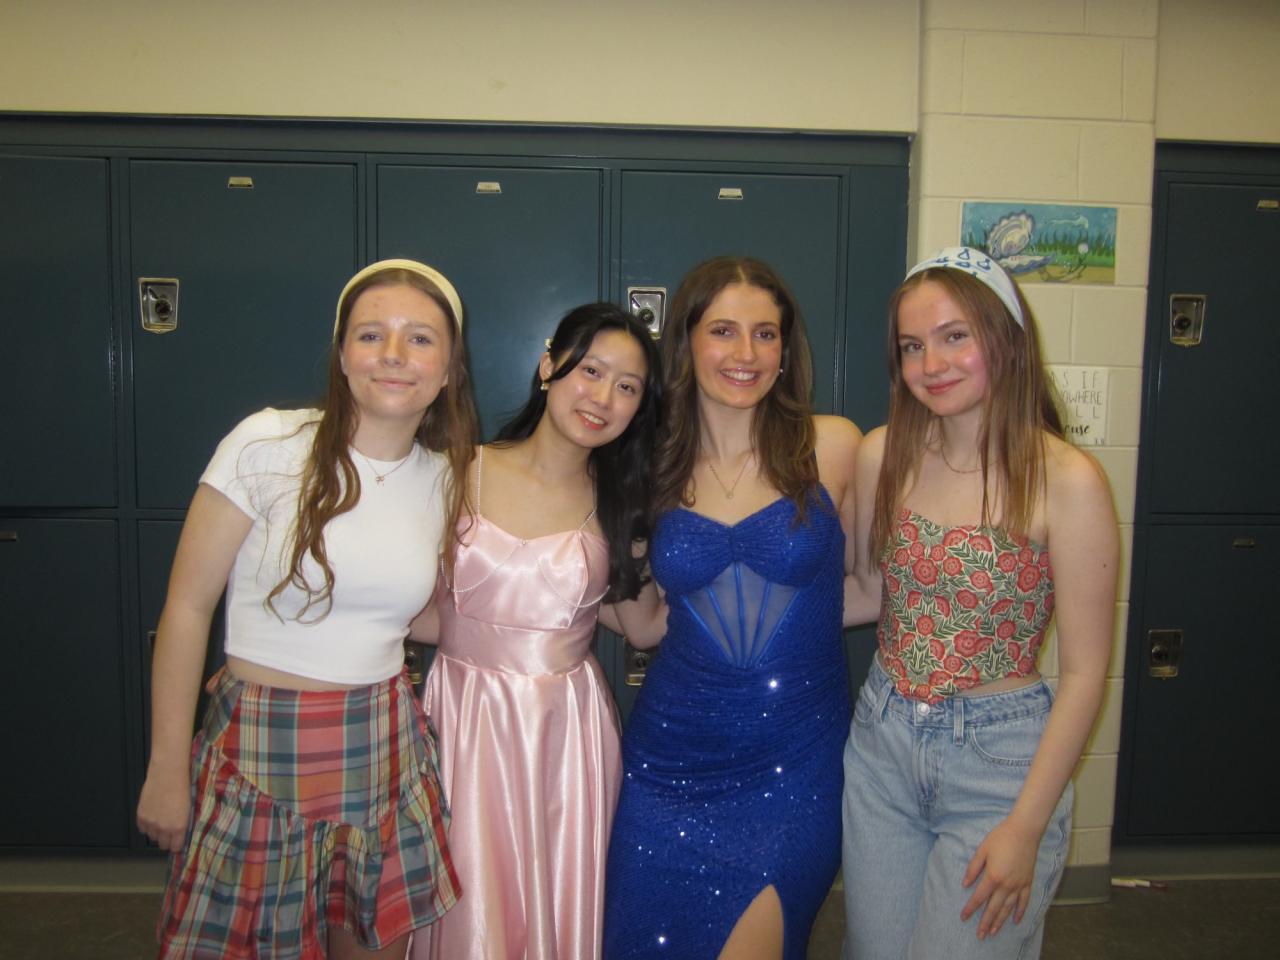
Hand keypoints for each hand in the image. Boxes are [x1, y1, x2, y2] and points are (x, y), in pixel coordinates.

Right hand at [136, 767, 191, 852]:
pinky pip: (142, 829)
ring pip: (152, 837)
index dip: (176, 845)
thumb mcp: (188, 809)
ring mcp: (150, 823)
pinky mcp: (141, 816)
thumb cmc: (182, 788)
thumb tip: (180, 833)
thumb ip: (183, 824)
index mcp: (178, 827)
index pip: (175, 847)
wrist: (168, 774)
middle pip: (162, 844)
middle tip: (169, 831)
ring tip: (162, 820)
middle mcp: (163, 828)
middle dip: (166, 840)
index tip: (177, 842)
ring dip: (156, 832)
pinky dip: (147, 825)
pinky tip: (153, 817)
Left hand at [960, 818, 1040, 938]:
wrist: (1024, 831)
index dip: (970, 908)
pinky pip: (1024, 902)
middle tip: (980, 935)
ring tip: (993, 932)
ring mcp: (1019, 885)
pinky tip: (1015, 921)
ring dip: (1000, 921)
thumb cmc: (1001, 838)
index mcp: (993, 876)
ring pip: (1008, 908)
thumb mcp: (982, 850)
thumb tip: (965, 884)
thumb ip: (973, 868)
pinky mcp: (1028, 882)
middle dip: (985, 923)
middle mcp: (1006, 885)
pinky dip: (1020, 912)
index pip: (979, 897)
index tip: (963, 917)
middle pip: (993, 908)